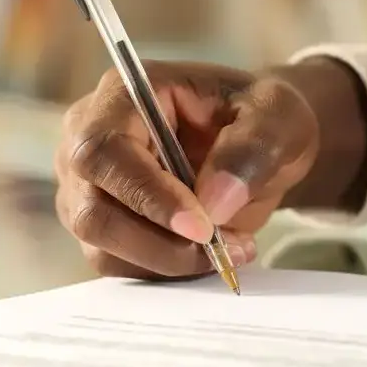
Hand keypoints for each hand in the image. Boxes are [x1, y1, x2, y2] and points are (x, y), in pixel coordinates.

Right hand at [55, 60, 322, 279]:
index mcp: (124, 94)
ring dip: (169, 262)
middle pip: (92, 211)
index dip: (147, 195)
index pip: (106, 151)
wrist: (261, 145)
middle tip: (222, 247)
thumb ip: (253, 147)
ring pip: (103, 248)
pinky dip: (166, 272)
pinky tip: (208, 253)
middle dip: (160, 243)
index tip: (202, 226)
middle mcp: (89, 139)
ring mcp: (87, 187)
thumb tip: (214, 202)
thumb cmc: (261, 117)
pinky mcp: (102, 226)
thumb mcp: (279, 114)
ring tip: (230, 246)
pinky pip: (119, 266)